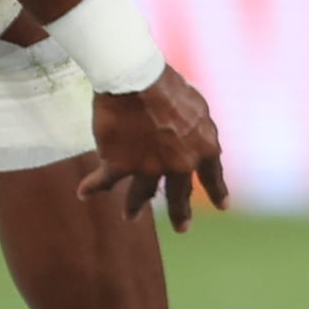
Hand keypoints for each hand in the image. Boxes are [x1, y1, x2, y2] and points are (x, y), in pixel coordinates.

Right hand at [87, 70, 231, 228]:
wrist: (135, 79)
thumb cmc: (167, 84)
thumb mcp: (196, 105)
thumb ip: (196, 128)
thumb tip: (193, 138)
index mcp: (204, 146)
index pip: (212, 174)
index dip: (218, 191)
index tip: (223, 206)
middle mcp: (180, 164)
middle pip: (180, 194)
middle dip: (180, 212)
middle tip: (182, 228)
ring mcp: (149, 168)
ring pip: (143, 193)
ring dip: (135, 205)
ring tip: (130, 216)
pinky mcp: (120, 165)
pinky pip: (104, 181)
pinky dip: (93, 186)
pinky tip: (85, 192)